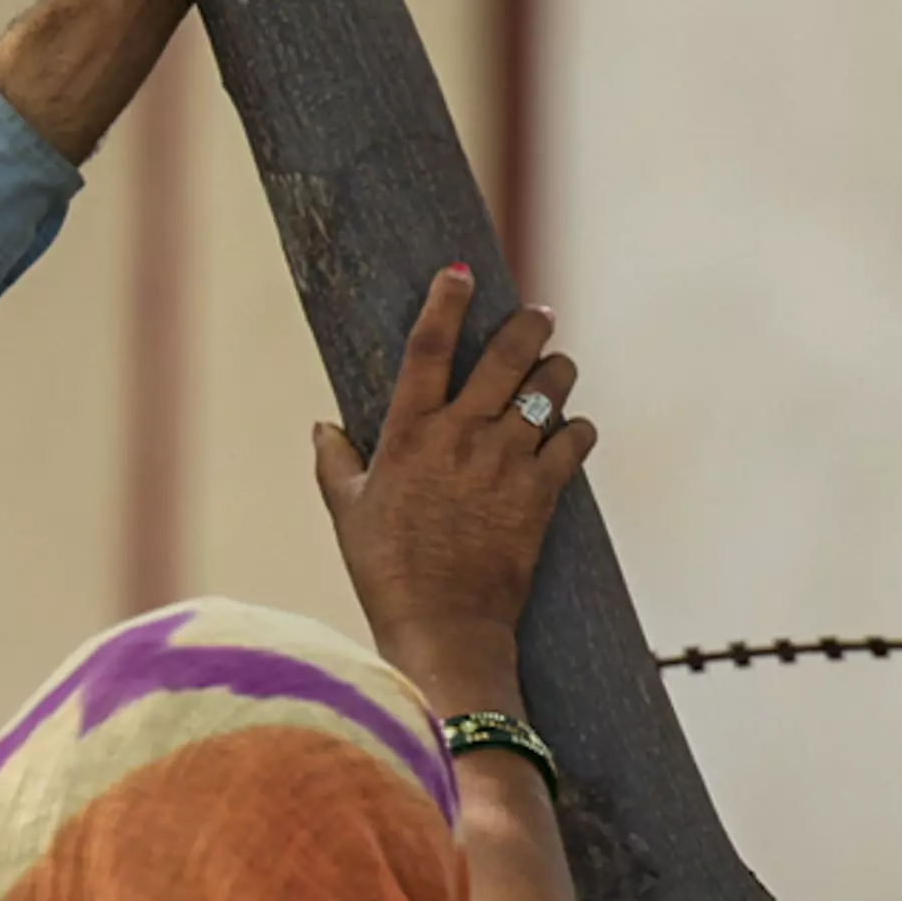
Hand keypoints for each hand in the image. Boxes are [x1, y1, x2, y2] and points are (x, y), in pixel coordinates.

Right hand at [313, 267, 595, 706]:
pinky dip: (578, 431)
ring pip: (549, 389)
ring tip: (559, 370)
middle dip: (529, 325)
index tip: (461, 271)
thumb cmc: (387, 573)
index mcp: (408, 432)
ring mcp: (505, 461)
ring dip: (558, 373)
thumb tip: (322, 427)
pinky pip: (574, 440)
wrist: (442, 629)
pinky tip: (573, 433)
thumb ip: (336, 463)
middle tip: (539, 315)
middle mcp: (460, 436)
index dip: (446, 300)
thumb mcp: (349, 513)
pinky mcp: (541, 493)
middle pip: (507, 354)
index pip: (429, 345)